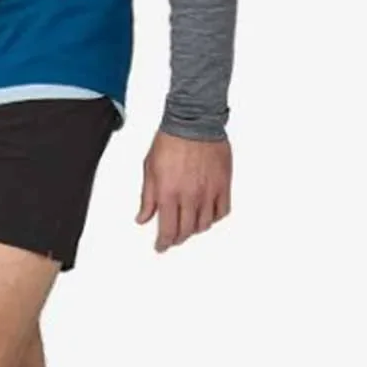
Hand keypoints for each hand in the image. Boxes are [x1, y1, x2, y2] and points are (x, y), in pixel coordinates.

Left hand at [136, 132, 232, 251]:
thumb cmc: (170, 140)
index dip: (163, 243)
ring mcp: (209, 191)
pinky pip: (222, 211)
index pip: (167, 230)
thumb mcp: (149, 169)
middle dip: (177, 239)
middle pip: (186, 231)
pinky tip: (208, 215)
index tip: (161, 247)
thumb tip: (143, 218)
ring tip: (189, 226)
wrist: (194, 119)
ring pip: (204, 224)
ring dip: (195, 230)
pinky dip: (214, 218)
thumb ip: (148, 198)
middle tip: (173, 239)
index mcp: (168, 194)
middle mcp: (190, 196)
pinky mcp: (224, 184)